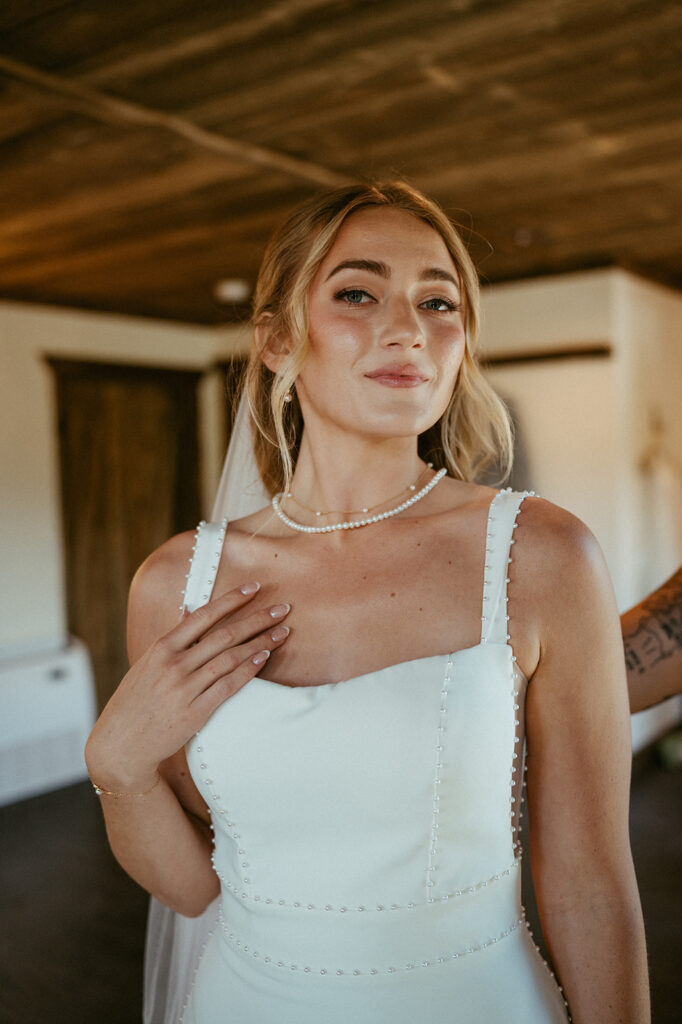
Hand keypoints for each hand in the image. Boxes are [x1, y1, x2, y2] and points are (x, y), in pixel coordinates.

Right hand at [85, 583, 289, 790]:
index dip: (232, 600)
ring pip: (231, 658)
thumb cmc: (135, 702)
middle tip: (282, 608)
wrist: (121, 745)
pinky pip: (228, 685)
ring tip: (282, 632)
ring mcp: (184, 688)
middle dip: (257, 619)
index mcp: (161, 648)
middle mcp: (174, 665)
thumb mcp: (146, 664)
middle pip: (224, 635)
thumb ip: (171, 639)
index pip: (203, 616)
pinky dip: (249, 669)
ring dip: (261, 643)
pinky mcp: (195, 712)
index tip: (254, 588)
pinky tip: (265, 657)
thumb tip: (188, 609)